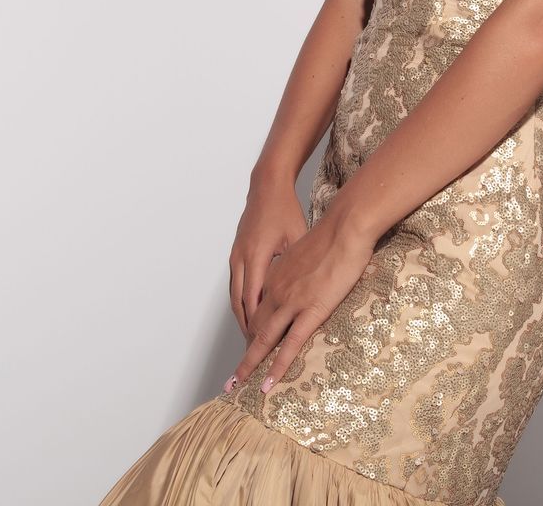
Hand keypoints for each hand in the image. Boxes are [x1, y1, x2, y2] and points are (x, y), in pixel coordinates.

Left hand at [225, 211, 373, 396]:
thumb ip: (300, 269)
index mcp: (276, 277)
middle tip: (234, 377)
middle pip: (254, 328)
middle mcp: (276, 291)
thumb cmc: (333, 236)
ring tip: (240, 386)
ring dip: (251, 365)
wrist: (345, 228)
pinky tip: (269, 383)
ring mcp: (291, 302)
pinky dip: (277, 367)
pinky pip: (290, 345)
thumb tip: (305, 277)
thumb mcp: (306, 252)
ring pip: (264, 340)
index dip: (252, 331)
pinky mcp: (311, 311)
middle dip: (244, 354)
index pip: (258, 310)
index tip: (248, 347)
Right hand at [228, 180, 307, 337]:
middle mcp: (241, 259)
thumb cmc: (284, 209)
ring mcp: (236, 257)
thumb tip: (307, 293)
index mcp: (256, 256)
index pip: (254, 301)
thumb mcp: (295, 236)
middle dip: (247, 331)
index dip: (257, 327)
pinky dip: (243, 305)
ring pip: (235, 298)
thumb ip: (296, 266)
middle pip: (240, 305)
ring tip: (253, 343)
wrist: (266, 186)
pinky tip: (252, 316)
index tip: (264, 346)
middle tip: (255, 355)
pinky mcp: (237, 255)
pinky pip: (237, 287)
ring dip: (243, 320)